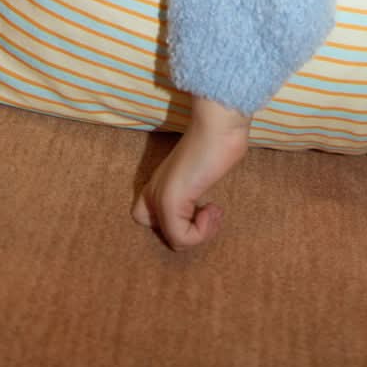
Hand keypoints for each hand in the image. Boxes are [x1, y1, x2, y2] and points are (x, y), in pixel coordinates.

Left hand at [133, 97, 250, 249]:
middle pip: (154, 228)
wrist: (218, 126)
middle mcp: (156, 189)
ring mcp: (160, 197)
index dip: (176, 219)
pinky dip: (202, 232)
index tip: (203, 207)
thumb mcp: (207, 168)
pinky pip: (180, 238)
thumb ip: (200, 184)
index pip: (146, 213)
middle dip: (187, 230)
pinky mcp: (168, 202)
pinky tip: (213, 207)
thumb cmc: (219, 140)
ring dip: (201, 233)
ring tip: (213, 210)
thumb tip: (209, 203)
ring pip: (173, 240)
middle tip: (207, 213)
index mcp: (162, 179)